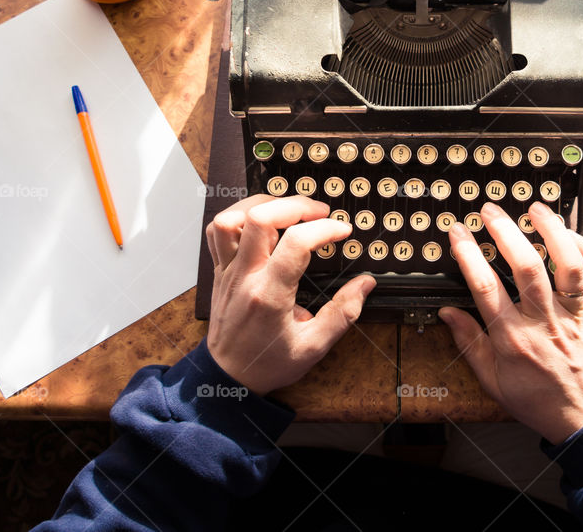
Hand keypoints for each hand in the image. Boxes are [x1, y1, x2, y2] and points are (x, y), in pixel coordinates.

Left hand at [204, 195, 375, 395]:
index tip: (342, 231)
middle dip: (295, 205)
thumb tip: (365, 284)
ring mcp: (227, 271)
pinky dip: (238, 216)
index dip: (325, 229)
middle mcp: (244, 277)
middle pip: (259, 218)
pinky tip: (260, 221)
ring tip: (288, 210)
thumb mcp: (314, 347)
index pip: (296, 243)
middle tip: (319, 212)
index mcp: (269, 296)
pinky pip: (217, 231)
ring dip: (263, 204)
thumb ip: (342, 314)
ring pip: (231, 218)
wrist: (228, 378)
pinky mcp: (219, 270)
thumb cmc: (268, 364)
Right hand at [440, 201, 582, 443]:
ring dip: (552, 232)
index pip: (485, 288)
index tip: (458, 233)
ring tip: (535, 209)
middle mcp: (544, 323)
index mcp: (513, 340)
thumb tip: (447, 313)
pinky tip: (572, 235)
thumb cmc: (536, 400)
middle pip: (527, 268)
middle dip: (506, 232)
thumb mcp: (491, 381)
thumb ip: (468, 344)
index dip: (469, 255)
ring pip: (568, 266)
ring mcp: (573, 317)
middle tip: (490, 210)